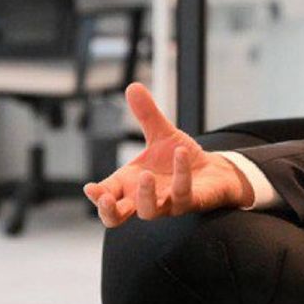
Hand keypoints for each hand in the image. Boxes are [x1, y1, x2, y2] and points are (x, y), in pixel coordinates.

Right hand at [83, 82, 252, 226]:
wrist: (213, 171)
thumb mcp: (161, 134)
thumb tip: (133, 86)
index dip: (97, 196)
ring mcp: (166, 205)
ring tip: (145, 175)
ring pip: (150, 212)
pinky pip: (183, 193)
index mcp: (130, 185)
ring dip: (145, 196)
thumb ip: (146, 115)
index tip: (91, 188)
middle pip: (117, 217)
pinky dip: (181, 174)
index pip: (107, 196)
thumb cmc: (179, 159)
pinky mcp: (189, 203)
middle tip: (105, 199)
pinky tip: (181, 151)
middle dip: (109, 211)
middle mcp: (144, 199)